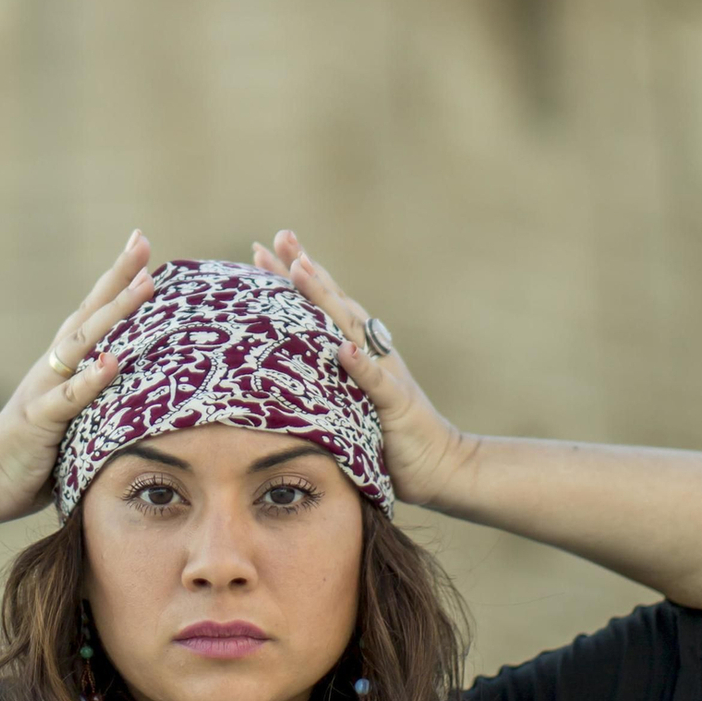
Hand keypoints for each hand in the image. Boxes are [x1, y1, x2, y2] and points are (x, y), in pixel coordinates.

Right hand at [0, 233, 155, 522]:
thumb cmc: (36, 451)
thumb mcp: (73, 415)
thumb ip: (97, 395)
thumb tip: (139, 382)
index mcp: (62, 362)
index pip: (92, 311)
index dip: (116, 278)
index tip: (140, 242)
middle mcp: (53, 365)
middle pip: (90, 312)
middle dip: (118, 277)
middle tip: (143, 243)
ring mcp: (45, 388)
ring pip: (84, 342)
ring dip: (116, 312)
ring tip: (145, 285)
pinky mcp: (39, 420)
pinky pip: (69, 397)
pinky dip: (91, 379)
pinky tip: (112, 361)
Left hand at [252, 230, 472, 509]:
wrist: (439, 464)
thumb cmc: (387, 434)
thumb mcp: (346, 401)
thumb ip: (323, 378)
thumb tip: (278, 368)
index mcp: (357, 347)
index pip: (320, 304)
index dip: (294, 275)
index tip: (262, 249)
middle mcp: (371, 349)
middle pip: (332, 301)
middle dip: (305, 268)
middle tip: (279, 236)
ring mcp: (385, 372)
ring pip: (350, 327)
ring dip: (325, 298)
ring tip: (300, 269)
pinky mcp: (396, 403)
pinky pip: (377, 382)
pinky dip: (361, 364)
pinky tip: (345, 348)